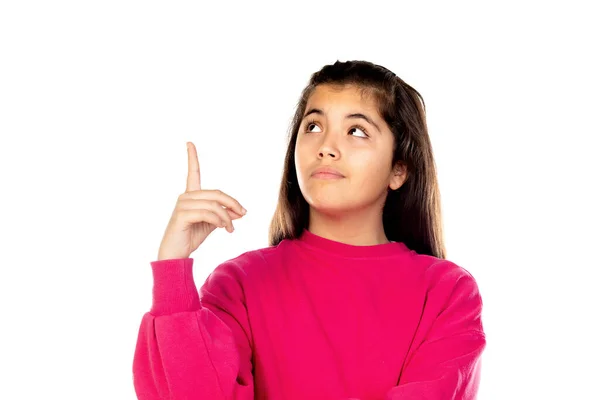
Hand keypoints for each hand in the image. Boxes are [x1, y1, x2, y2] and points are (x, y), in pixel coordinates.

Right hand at [156, 142, 245, 260]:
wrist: (176, 255)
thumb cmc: (191, 237)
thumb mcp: (213, 224)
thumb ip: (225, 214)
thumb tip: (242, 211)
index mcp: (191, 196)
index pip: (193, 173)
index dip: (192, 157)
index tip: (189, 143)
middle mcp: (185, 196)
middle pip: (216, 193)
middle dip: (233, 203)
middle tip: (243, 215)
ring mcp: (182, 204)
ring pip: (214, 204)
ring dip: (227, 217)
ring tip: (230, 229)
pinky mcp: (182, 214)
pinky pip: (207, 213)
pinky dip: (220, 220)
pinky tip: (223, 228)